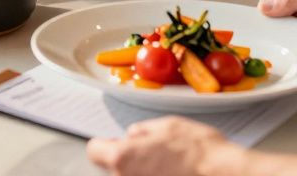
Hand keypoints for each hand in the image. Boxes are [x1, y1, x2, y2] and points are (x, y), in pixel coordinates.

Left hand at [88, 117, 238, 174]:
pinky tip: (176, 174)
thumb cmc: (201, 153)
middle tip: (153, 156)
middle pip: (115, 168)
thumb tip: (133, 135)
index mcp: (123, 158)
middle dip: (130, 160)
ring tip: (170, 167)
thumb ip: (142, 131)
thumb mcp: (168, 126)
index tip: (115, 144)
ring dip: (144, 173)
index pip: (95, 151)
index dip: (106, 144)